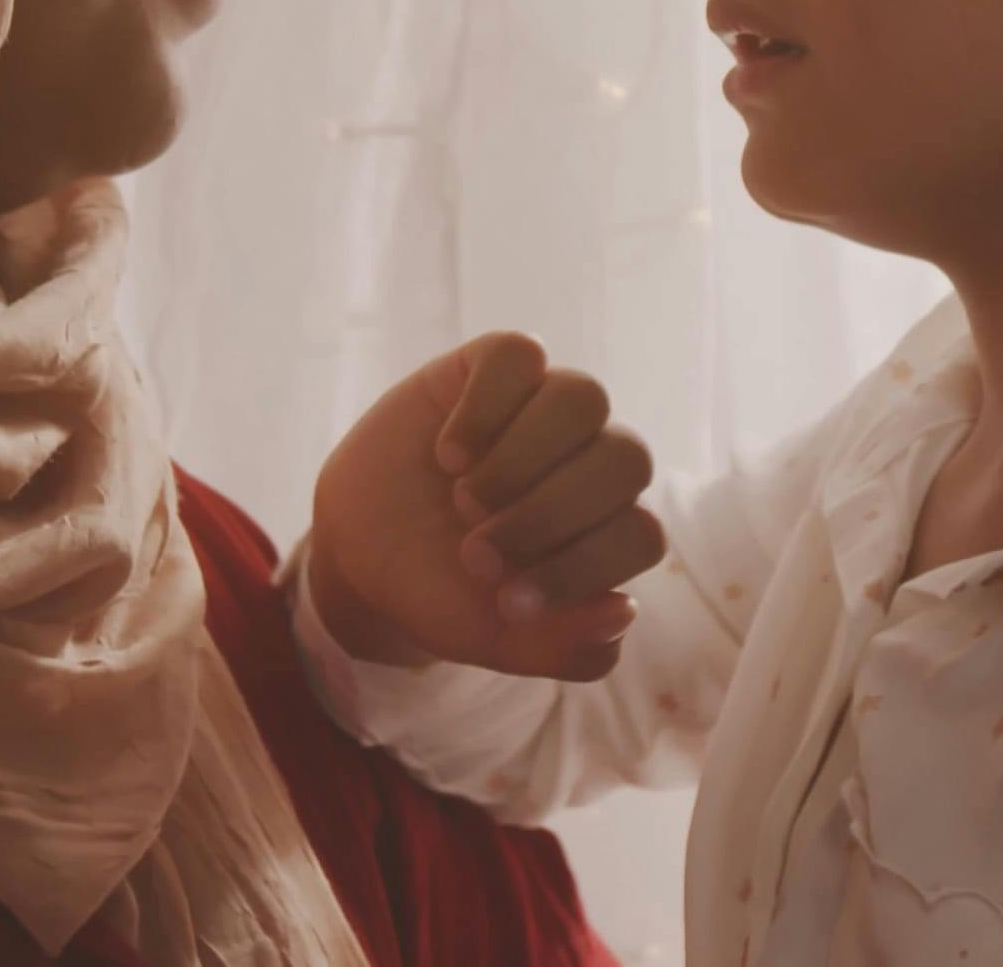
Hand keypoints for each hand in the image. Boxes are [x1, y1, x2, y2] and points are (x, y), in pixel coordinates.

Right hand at [307, 333, 665, 681]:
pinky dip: (487, 407)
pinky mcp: (491, 369)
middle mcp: (586, 460)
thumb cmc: (443, 593)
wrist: (362, 554)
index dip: (582, 569)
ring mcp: (542, 408)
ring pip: (584, 398)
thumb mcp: (497, 640)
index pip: (640, 534)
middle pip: (625, 459)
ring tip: (466, 498)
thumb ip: (564, 646)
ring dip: (523, 458)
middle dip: (550, 515)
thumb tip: (623, 610)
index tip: (507, 604)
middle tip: (477, 554)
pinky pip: (521, 354)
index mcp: (605, 528)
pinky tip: (449, 453)